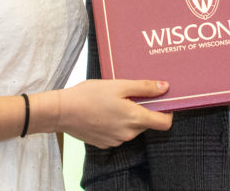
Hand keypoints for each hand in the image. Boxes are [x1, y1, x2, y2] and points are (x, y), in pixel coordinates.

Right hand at [55, 79, 172, 147]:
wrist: (62, 111)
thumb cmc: (89, 95)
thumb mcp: (119, 85)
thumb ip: (144, 87)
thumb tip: (165, 87)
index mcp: (135, 119)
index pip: (165, 123)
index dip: (167, 112)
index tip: (161, 100)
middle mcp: (129, 134)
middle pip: (146, 123)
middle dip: (142, 109)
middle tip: (129, 93)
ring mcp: (116, 140)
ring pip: (132, 128)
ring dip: (128, 116)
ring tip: (112, 100)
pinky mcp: (105, 143)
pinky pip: (118, 133)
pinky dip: (116, 123)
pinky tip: (103, 111)